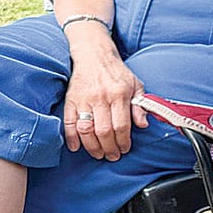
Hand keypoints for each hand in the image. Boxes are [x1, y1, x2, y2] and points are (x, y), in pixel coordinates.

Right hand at [60, 32, 147, 158]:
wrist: (93, 55)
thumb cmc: (117, 72)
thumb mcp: (136, 85)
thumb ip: (140, 105)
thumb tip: (143, 125)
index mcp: (119, 94)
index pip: (122, 126)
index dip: (123, 142)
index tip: (124, 149)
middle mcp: (101, 98)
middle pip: (104, 131)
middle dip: (109, 148)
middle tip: (112, 156)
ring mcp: (84, 99)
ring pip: (86, 129)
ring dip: (92, 146)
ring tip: (98, 154)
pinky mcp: (70, 100)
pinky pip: (69, 122)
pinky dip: (71, 137)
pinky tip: (76, 147)